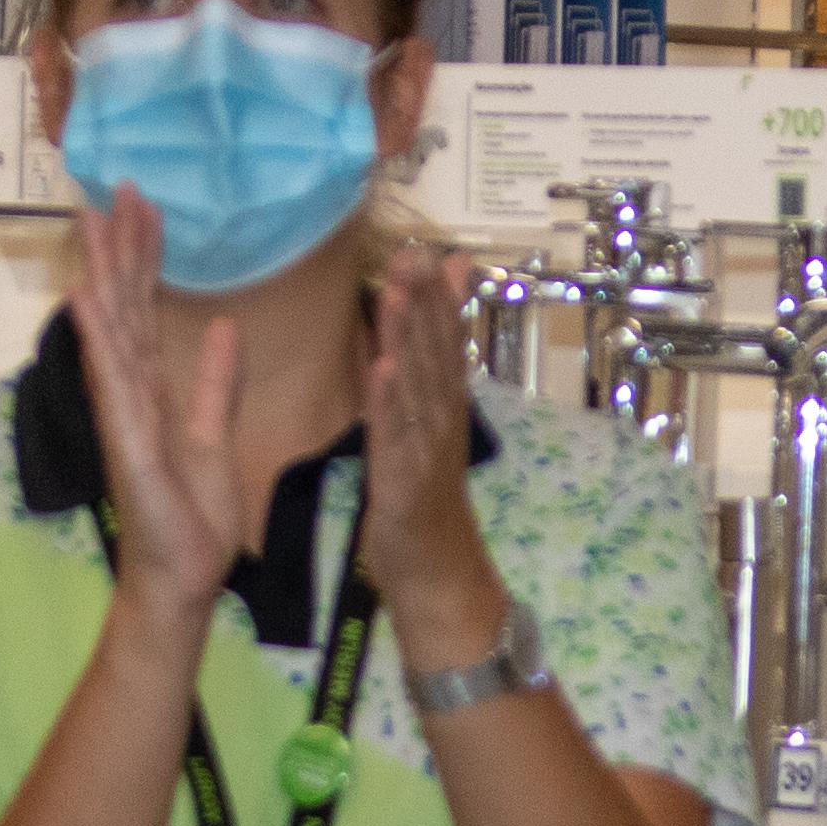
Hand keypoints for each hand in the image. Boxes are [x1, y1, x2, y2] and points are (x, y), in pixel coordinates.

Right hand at [67, 191, 242, 635]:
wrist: (183, 579)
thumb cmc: (192, 519)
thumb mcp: (215, 435)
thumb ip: (216, 383)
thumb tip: (223, 329)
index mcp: (152, 391)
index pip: (147, 309)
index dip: (146, 257)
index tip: (147, 205)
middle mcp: (129, 394)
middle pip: (123, 306)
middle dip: (121, 246)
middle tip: (118, 185)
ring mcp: (122, 415)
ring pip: (111, 330)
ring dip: (102, 272)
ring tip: (94, 218)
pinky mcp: (127, 441)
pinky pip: (112, 381)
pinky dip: (98, 336)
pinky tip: (86, 296)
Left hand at [358, 246, 506, 664]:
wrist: (438, 577)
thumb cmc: (422, 507)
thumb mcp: (423, 437)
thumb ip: (422, 386)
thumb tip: (417, 339)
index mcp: (444, 411)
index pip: (443, 345)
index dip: (436, 297)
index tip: (428, 248)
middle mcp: (441, 423)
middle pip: (434, 355)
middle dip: (424, 302)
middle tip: (416, 252)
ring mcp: (425, 452)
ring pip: (416, 387)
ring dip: (408, 340)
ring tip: (398, 293)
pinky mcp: (404, 484)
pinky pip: (395, 439)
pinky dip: (389, 404)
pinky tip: (382, 371)